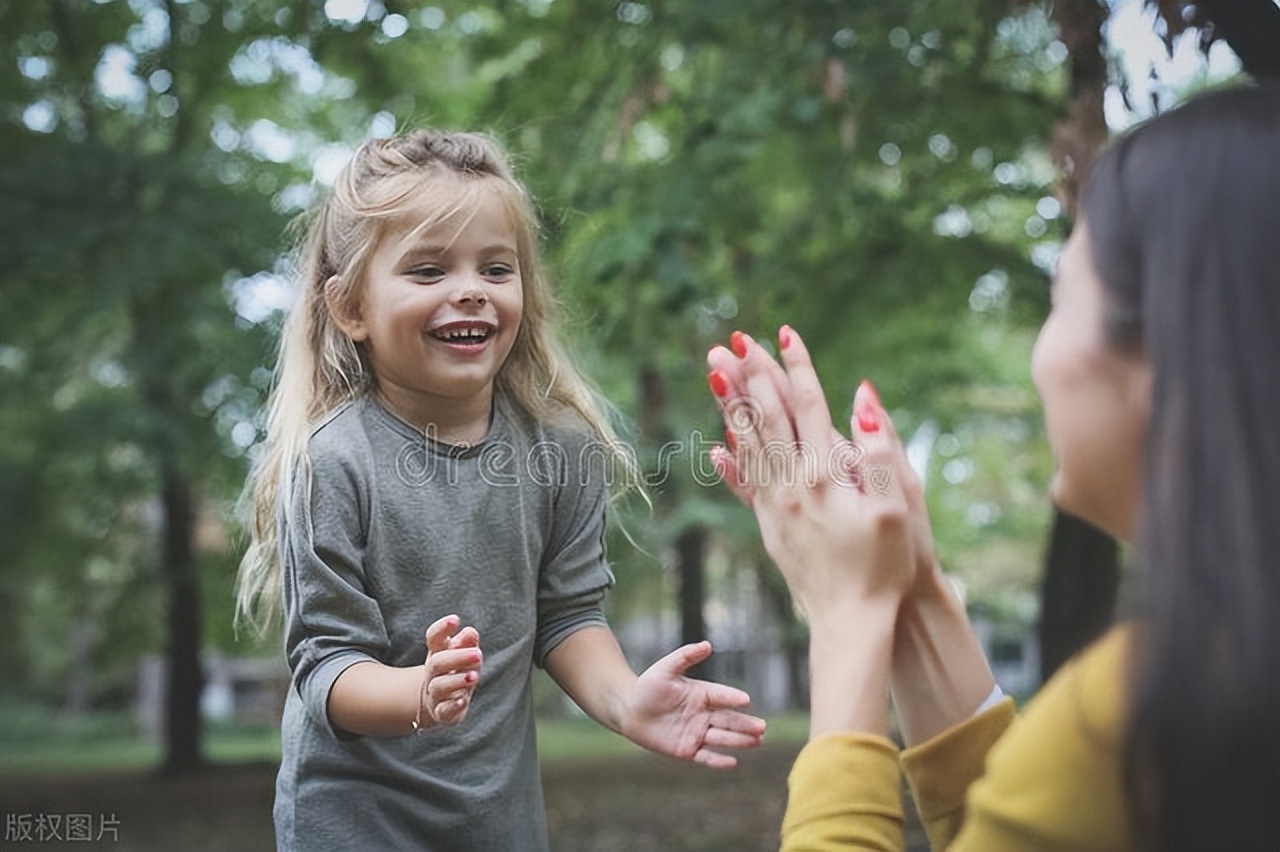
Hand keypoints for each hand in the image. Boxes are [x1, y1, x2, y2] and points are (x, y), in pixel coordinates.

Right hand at [417, 614, 482, 728]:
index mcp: (437, 653)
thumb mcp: (462, 655)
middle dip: (457, 657)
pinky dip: (453, 706)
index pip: (434, 638)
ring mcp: (435, 693)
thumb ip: (467, 643)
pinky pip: (443, 710)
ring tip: (474, 676)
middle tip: (478, 655)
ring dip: (457, 680)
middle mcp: (433, 672)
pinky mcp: (441, 713)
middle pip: (437, 662)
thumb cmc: (456, 671)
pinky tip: (462, 700)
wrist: (438, 703)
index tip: (455, 620)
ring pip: (439, 686)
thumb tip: (471, 632)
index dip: (442, 629)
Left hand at [620, 641, 765, 768]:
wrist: (630, 708)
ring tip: (757, 741)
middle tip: (762, 727)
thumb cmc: (648, 686)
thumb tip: (708, 644)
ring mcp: (696, 733)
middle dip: (745, 724)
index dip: (732, 698)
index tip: (745, 700)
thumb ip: (686, 656)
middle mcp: (703, 714)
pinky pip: (705, 757)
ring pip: (721, 737)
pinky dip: (718, 760)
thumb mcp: (666, 668)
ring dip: (739, 740)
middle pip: (728, 720)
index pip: (721, 696)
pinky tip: (733, 762)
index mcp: (702, 694)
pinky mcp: (686, 750)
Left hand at [705, 328, 918, 621]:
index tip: (783, 332)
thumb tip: (862, 395)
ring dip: (731, 404)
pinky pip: (744, 484)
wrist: (851, 621)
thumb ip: (878, 450)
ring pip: (748, 443)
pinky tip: (717, 443)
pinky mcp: (769, 527)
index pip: (806, 405)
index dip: (795, 366)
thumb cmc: (885, 566)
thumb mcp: (898, 506)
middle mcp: (793, 484)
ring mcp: (775, 506)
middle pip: (767, 417)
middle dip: (751, 375)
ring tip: (715, 373)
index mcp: (825, 474)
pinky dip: (731, 458)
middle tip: (731, 340)